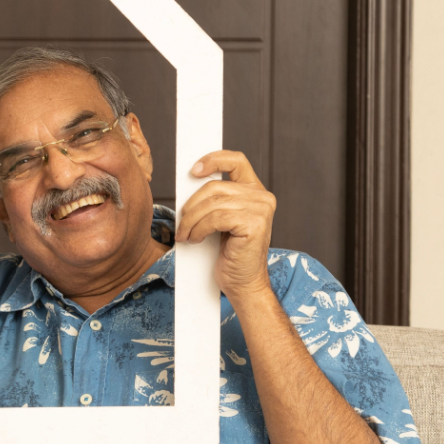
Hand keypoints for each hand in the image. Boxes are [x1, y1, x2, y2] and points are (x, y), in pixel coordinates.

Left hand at [178, 150, 277, 305]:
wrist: (243, 284)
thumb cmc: (230, 254)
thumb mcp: (221, 220)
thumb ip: (214, 199)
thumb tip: (189, 183)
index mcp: (255, 191)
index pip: (236, 160)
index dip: (213, 159)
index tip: (193, 171)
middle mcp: (262, 197)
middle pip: (215, 186)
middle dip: (192, 205)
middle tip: (181, 223)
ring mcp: (261, 210)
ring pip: (212, 203)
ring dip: (191, 221)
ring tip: (186, 235)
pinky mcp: (254, 224)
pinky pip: (215, 218)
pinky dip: (199, 229)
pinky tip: (195, 239)